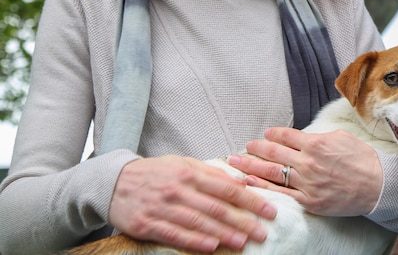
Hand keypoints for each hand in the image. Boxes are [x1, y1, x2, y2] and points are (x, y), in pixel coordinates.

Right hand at [108, 155, 275, 251]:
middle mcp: (178, 190)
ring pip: (198, 223)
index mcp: (190, 173)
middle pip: (216, 207)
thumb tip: (241, 181)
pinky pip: (174, 235)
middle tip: (262, 231)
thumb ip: (212, 173)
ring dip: (223, 233)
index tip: (268, 209)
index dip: (250, 199)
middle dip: (242, 220)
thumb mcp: (184, 164)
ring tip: (243, 241)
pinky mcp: (147, 225)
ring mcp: (162, 208)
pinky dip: (194, 242)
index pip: (227, 187)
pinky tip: (212, 247)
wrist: (114, 182)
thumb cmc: (156, 173)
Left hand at [236, 127, 382, 215]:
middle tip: (244, 146)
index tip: (265, 134)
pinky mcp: (308, 201)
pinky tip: (249, 182)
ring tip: (236, 161)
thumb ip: (318, 137)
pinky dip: (262, 187)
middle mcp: (308, 162)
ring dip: (250, 166)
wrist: (376, 185)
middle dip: (255, 148)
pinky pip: (280, 193)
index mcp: (316, 143)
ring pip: (271, 173)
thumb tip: (302, 137)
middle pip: (273, 152)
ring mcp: (306, 183)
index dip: (272, 134)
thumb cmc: (361, 159)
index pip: (285, 135)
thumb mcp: (341, 137)